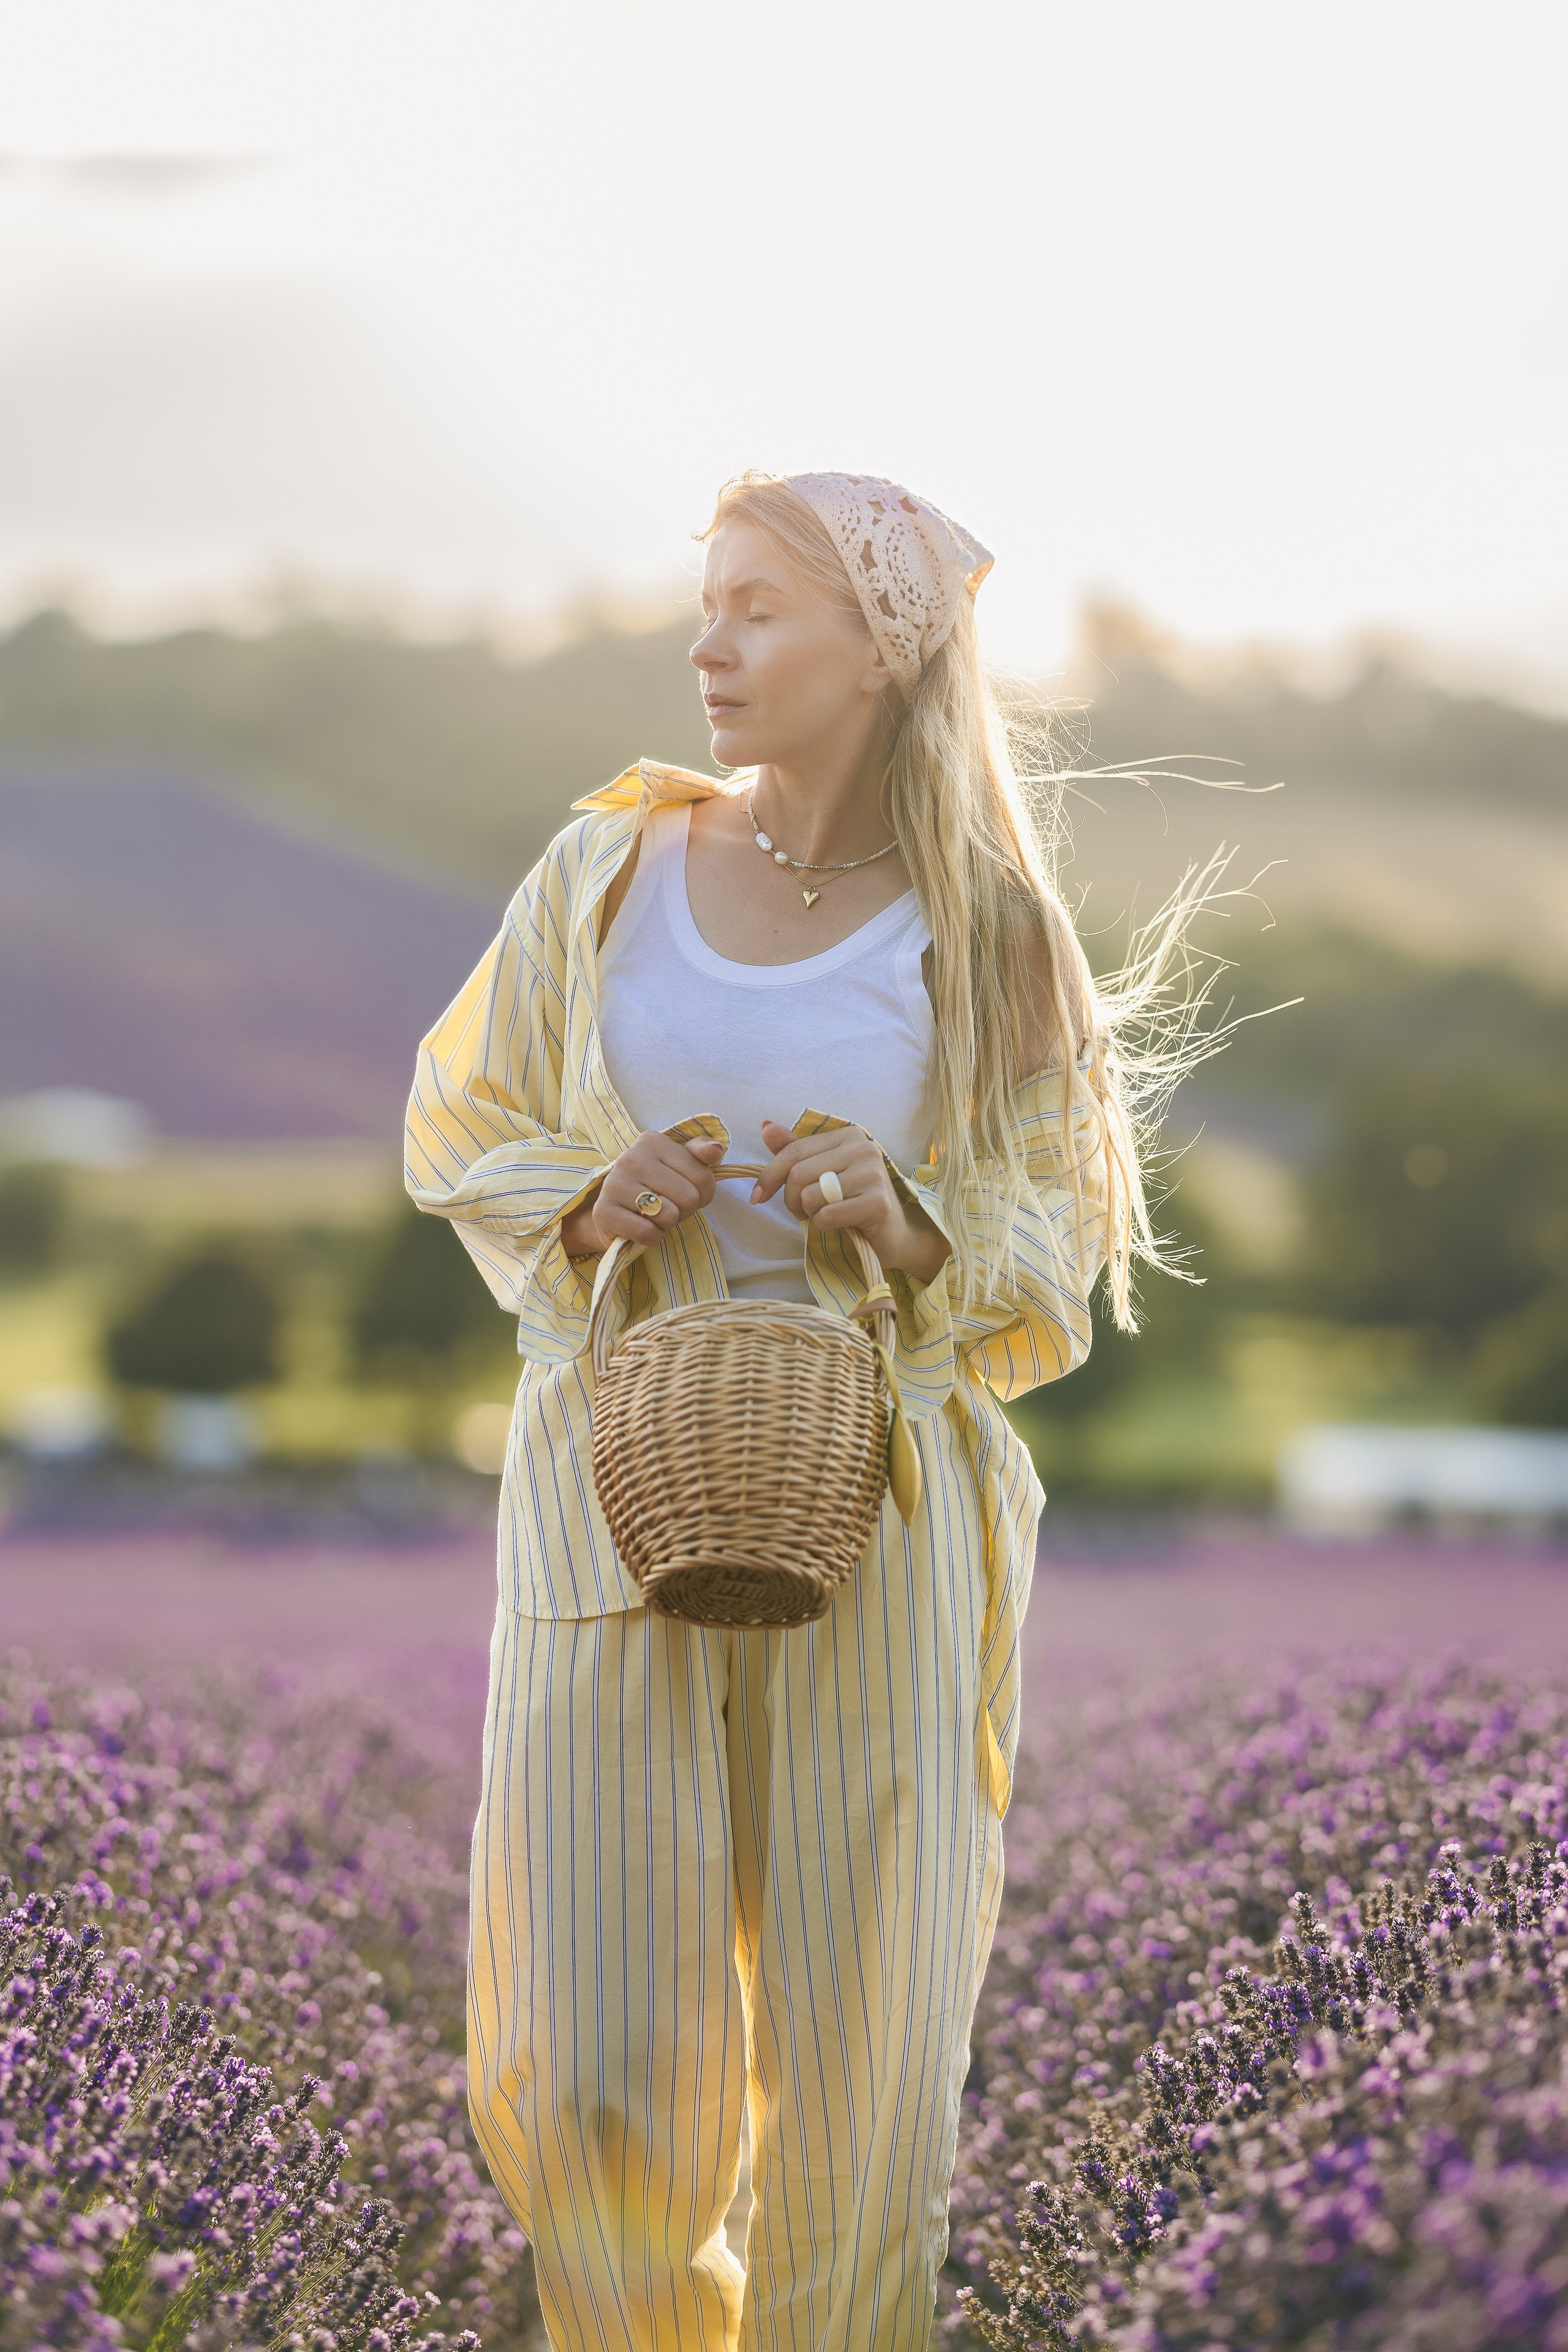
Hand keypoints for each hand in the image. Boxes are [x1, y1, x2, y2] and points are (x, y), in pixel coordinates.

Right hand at [563, 1132, 725, 1254]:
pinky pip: (648, 1233)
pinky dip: (651, 1237)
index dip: (702, 1194)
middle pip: (688, 1198)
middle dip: (684, 1210)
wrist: (614, 1212)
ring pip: (669, 1216)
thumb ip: (700, 1154)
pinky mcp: (604, 1211)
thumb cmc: (654, 1186)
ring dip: (666, 1224)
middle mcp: (631, 1158)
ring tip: (653, 1215)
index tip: (683, 1192)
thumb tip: (717, 1149)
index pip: (702, 1177)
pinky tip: (640, 1226)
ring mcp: (614, 1184)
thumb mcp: (680, 1164)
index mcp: (653, 1141)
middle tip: (666, 1206)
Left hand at [752, 1119, 949, 1283]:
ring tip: (825, 1215)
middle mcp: (863, 1148)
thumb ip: (795, 1150)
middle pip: (798, 1173)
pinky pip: (827, 1215)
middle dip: (791, 1199)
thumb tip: (766, 1127)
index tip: (757, 1197)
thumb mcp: (821, 1172)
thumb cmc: (854, 1201)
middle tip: (802, 1212)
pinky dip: (824, 1225)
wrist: (894, 1234)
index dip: (769, 1176)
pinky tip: (840, 1225)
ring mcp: (873, 1174)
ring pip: (810, 1195)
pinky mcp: (878, 1202)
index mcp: (849, 1135)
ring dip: (809, 1213)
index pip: (794, 1150)